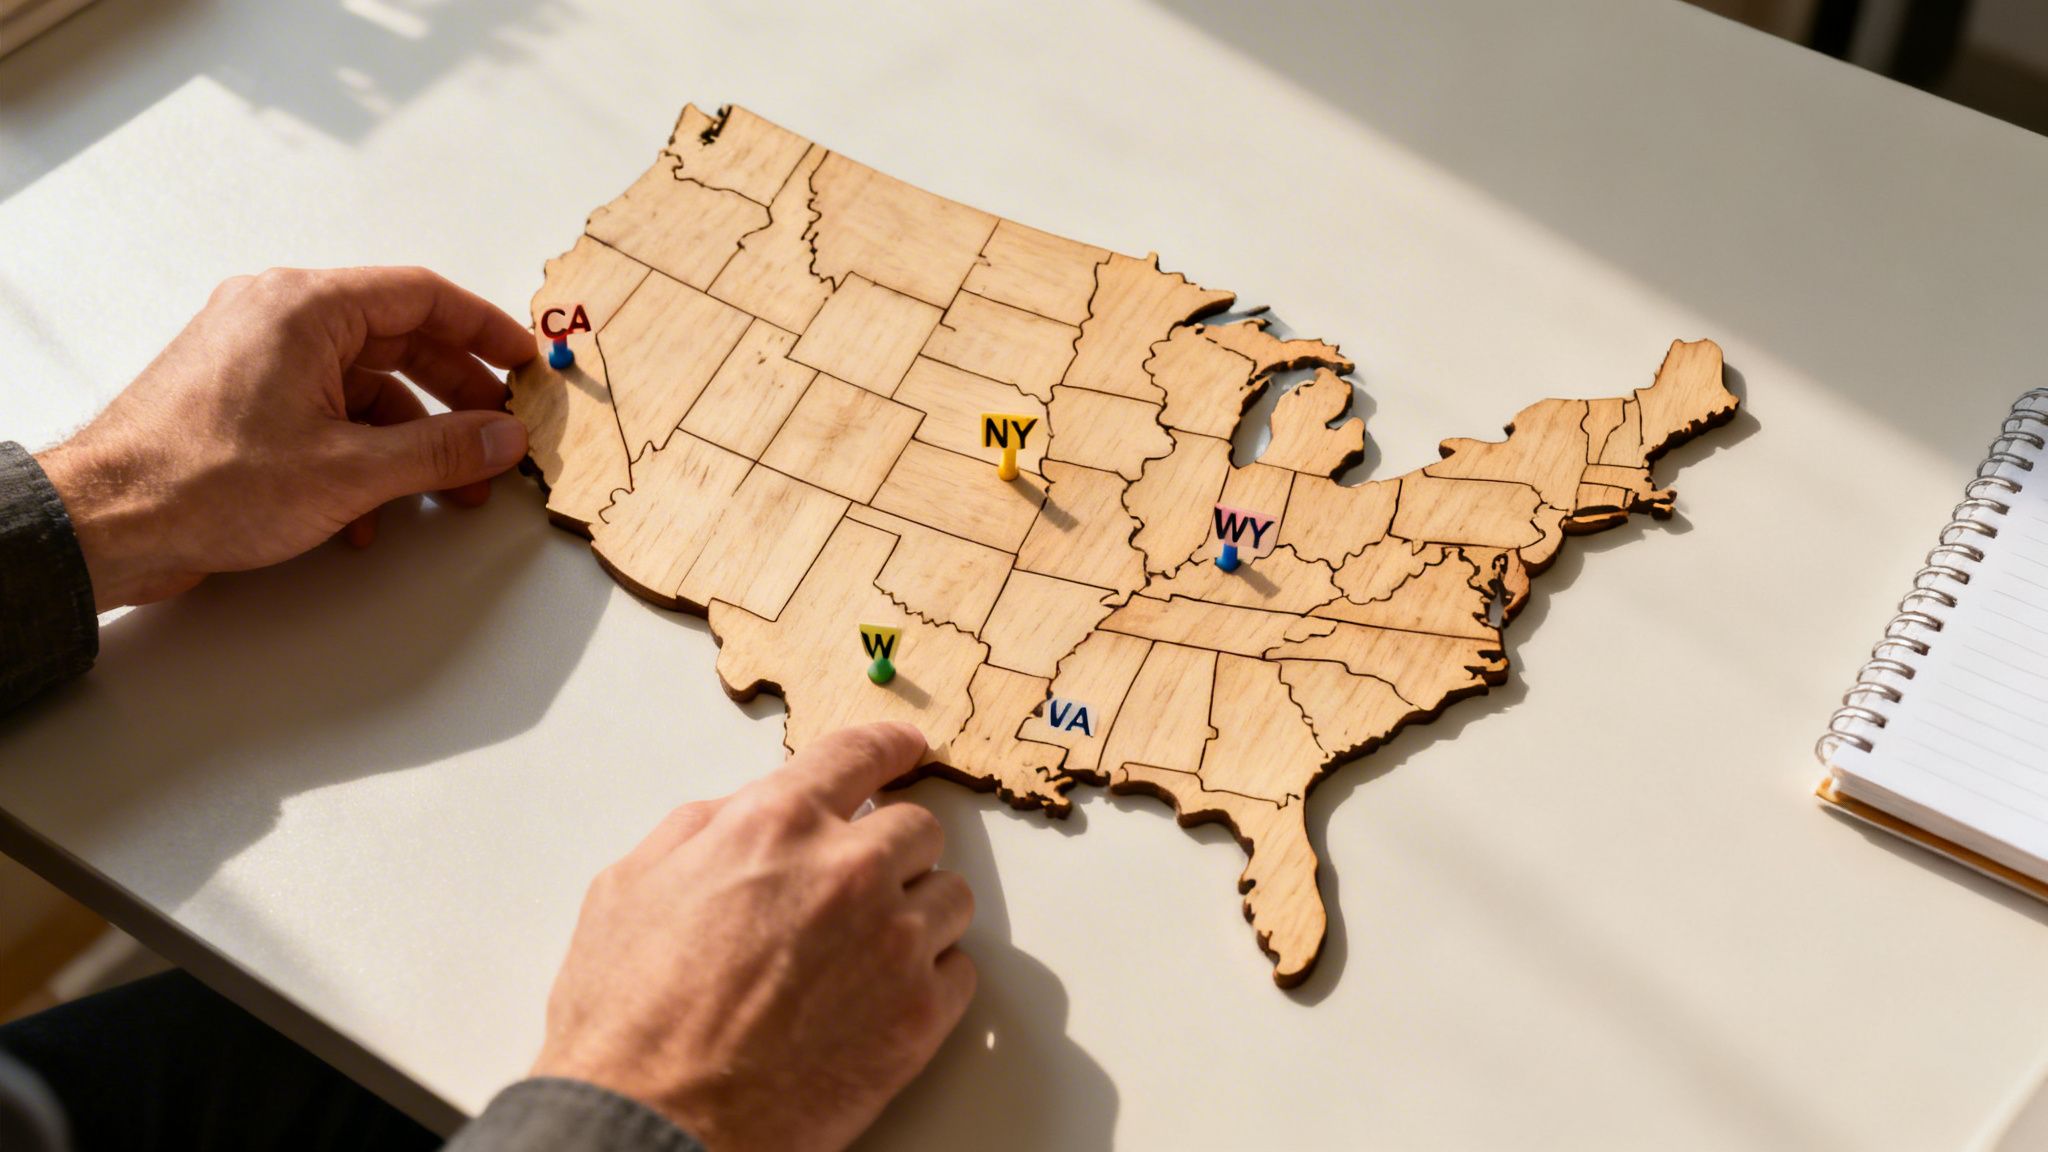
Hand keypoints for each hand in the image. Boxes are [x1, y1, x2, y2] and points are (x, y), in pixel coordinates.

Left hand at [33, 266, 535, 609]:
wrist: (108, 522)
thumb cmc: (203, 480)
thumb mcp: (348, 471)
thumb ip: (440, 451)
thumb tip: (501, 438)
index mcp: (305, 307)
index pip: (421, 296)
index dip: (484, 329)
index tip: (524, 360)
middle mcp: (278, 316)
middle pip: (397, 340)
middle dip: (456, 395)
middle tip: (498, 432)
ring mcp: (256, 356)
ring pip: (363, 383)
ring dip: (411, 436)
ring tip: (449, 486)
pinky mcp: (241, 397)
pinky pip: (324, 410)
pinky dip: (361, 452)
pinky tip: (374, 512)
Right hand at [532, 722, 976, 1151]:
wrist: (650, 1125)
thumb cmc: (628, 1020)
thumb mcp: (631, 885)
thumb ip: (704, 829)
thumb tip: (744, 812)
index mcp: (776, 826)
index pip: (860, 754)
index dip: (888, 747)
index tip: (906, 749)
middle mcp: (847, 871)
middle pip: (918, 828)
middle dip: (891, 849)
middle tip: (858, 885)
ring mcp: (892, 944)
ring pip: (950, 897)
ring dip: (916, 913)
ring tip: (863, 952)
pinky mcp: (917, 1016)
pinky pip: (960, 973)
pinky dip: (930, 979)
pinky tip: (878, 997)